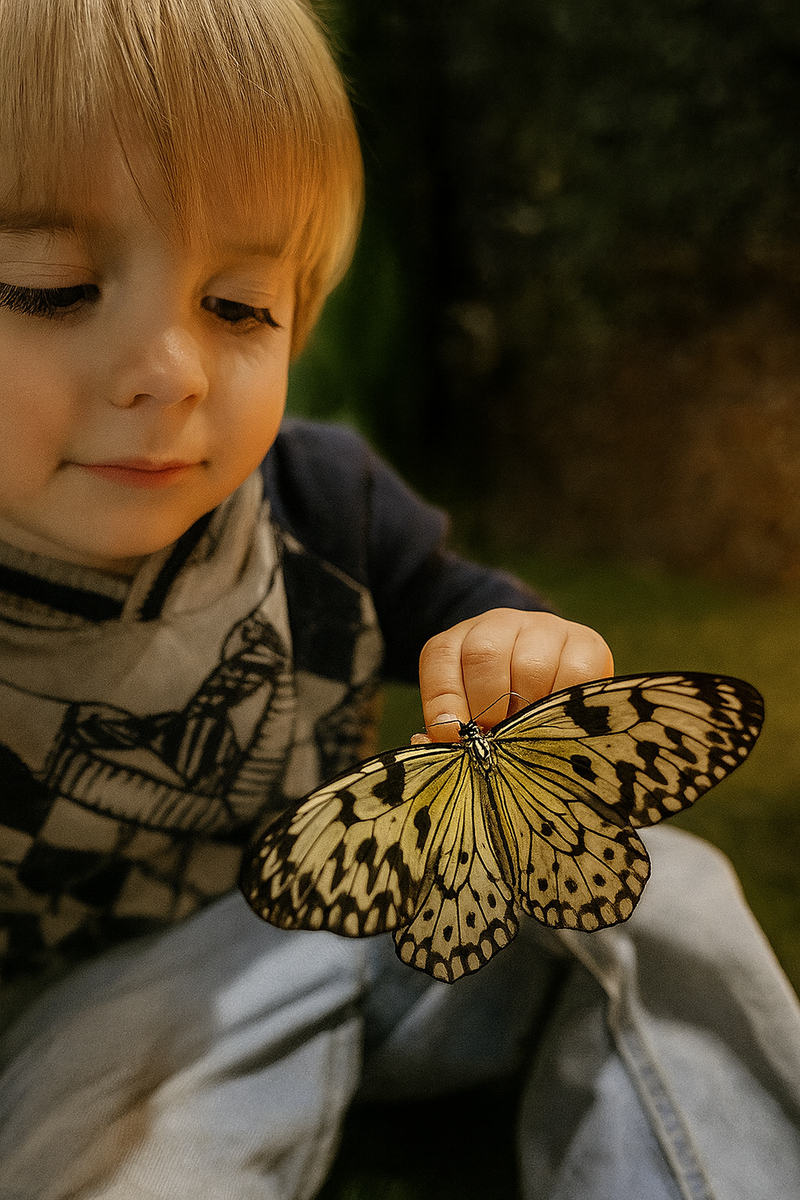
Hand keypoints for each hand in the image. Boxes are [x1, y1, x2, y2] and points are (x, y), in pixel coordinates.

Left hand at [418, 608, 613, 741]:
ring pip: (530, 666)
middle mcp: (500, 623)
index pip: (441, 657)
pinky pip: (576, 673)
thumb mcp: (470, 712)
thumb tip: (438, 740)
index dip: (444, 700)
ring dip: (526, 711)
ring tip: (527, 735)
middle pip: (484, 655)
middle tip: (495, 741)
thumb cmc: (503, 709)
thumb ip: (453, 727)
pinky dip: (564, 704)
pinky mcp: (586, 642)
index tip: (454, 736)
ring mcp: (545, 628)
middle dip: (487, 708)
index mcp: (460, 639)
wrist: (561, 680)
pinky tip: (558, 720)